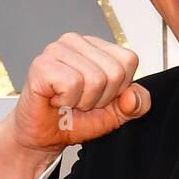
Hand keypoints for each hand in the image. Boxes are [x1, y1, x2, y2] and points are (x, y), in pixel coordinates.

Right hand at [0, 34, 150, 178]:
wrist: (44, 136)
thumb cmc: (75, 119)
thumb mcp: (116, 114)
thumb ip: (137, 104)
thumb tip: (132, 95)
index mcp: (97, 47)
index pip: (129, 60)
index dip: (118, 89)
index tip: (99, 96)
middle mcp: (77, 42)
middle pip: (114, 72)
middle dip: (101, 98)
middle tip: (80, 101)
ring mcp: (57, 49)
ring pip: (95, 79)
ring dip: (82, 101)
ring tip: (67, 100)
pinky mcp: (41, 64)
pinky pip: (72, 83)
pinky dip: (67, 100)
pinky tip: (56, 99)